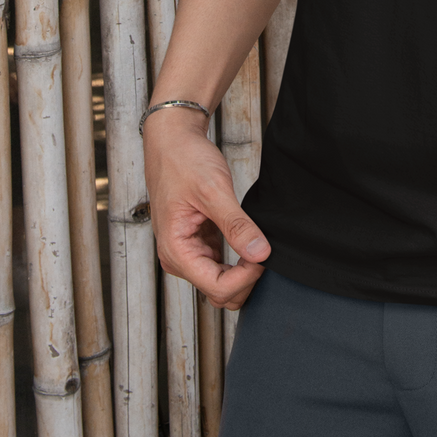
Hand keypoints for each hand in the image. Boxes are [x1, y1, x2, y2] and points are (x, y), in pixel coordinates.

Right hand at [144, 111, 270, 310]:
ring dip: (244, 272)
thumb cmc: (184, 161)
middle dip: (246, 278)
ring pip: (223, 284)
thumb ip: (237, 225)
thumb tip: (261, 253)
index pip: (218, 287)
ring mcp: (189, 253)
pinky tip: (250, 240)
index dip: (246, 276)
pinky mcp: (200, 244)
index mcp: (176, 251)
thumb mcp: (213, 191)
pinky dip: (239, 262)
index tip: (263, 252)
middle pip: (220, 293)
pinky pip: (222, 267)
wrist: (172, 142)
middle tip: (263, 247)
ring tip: (258, 242)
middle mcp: (179, 258)